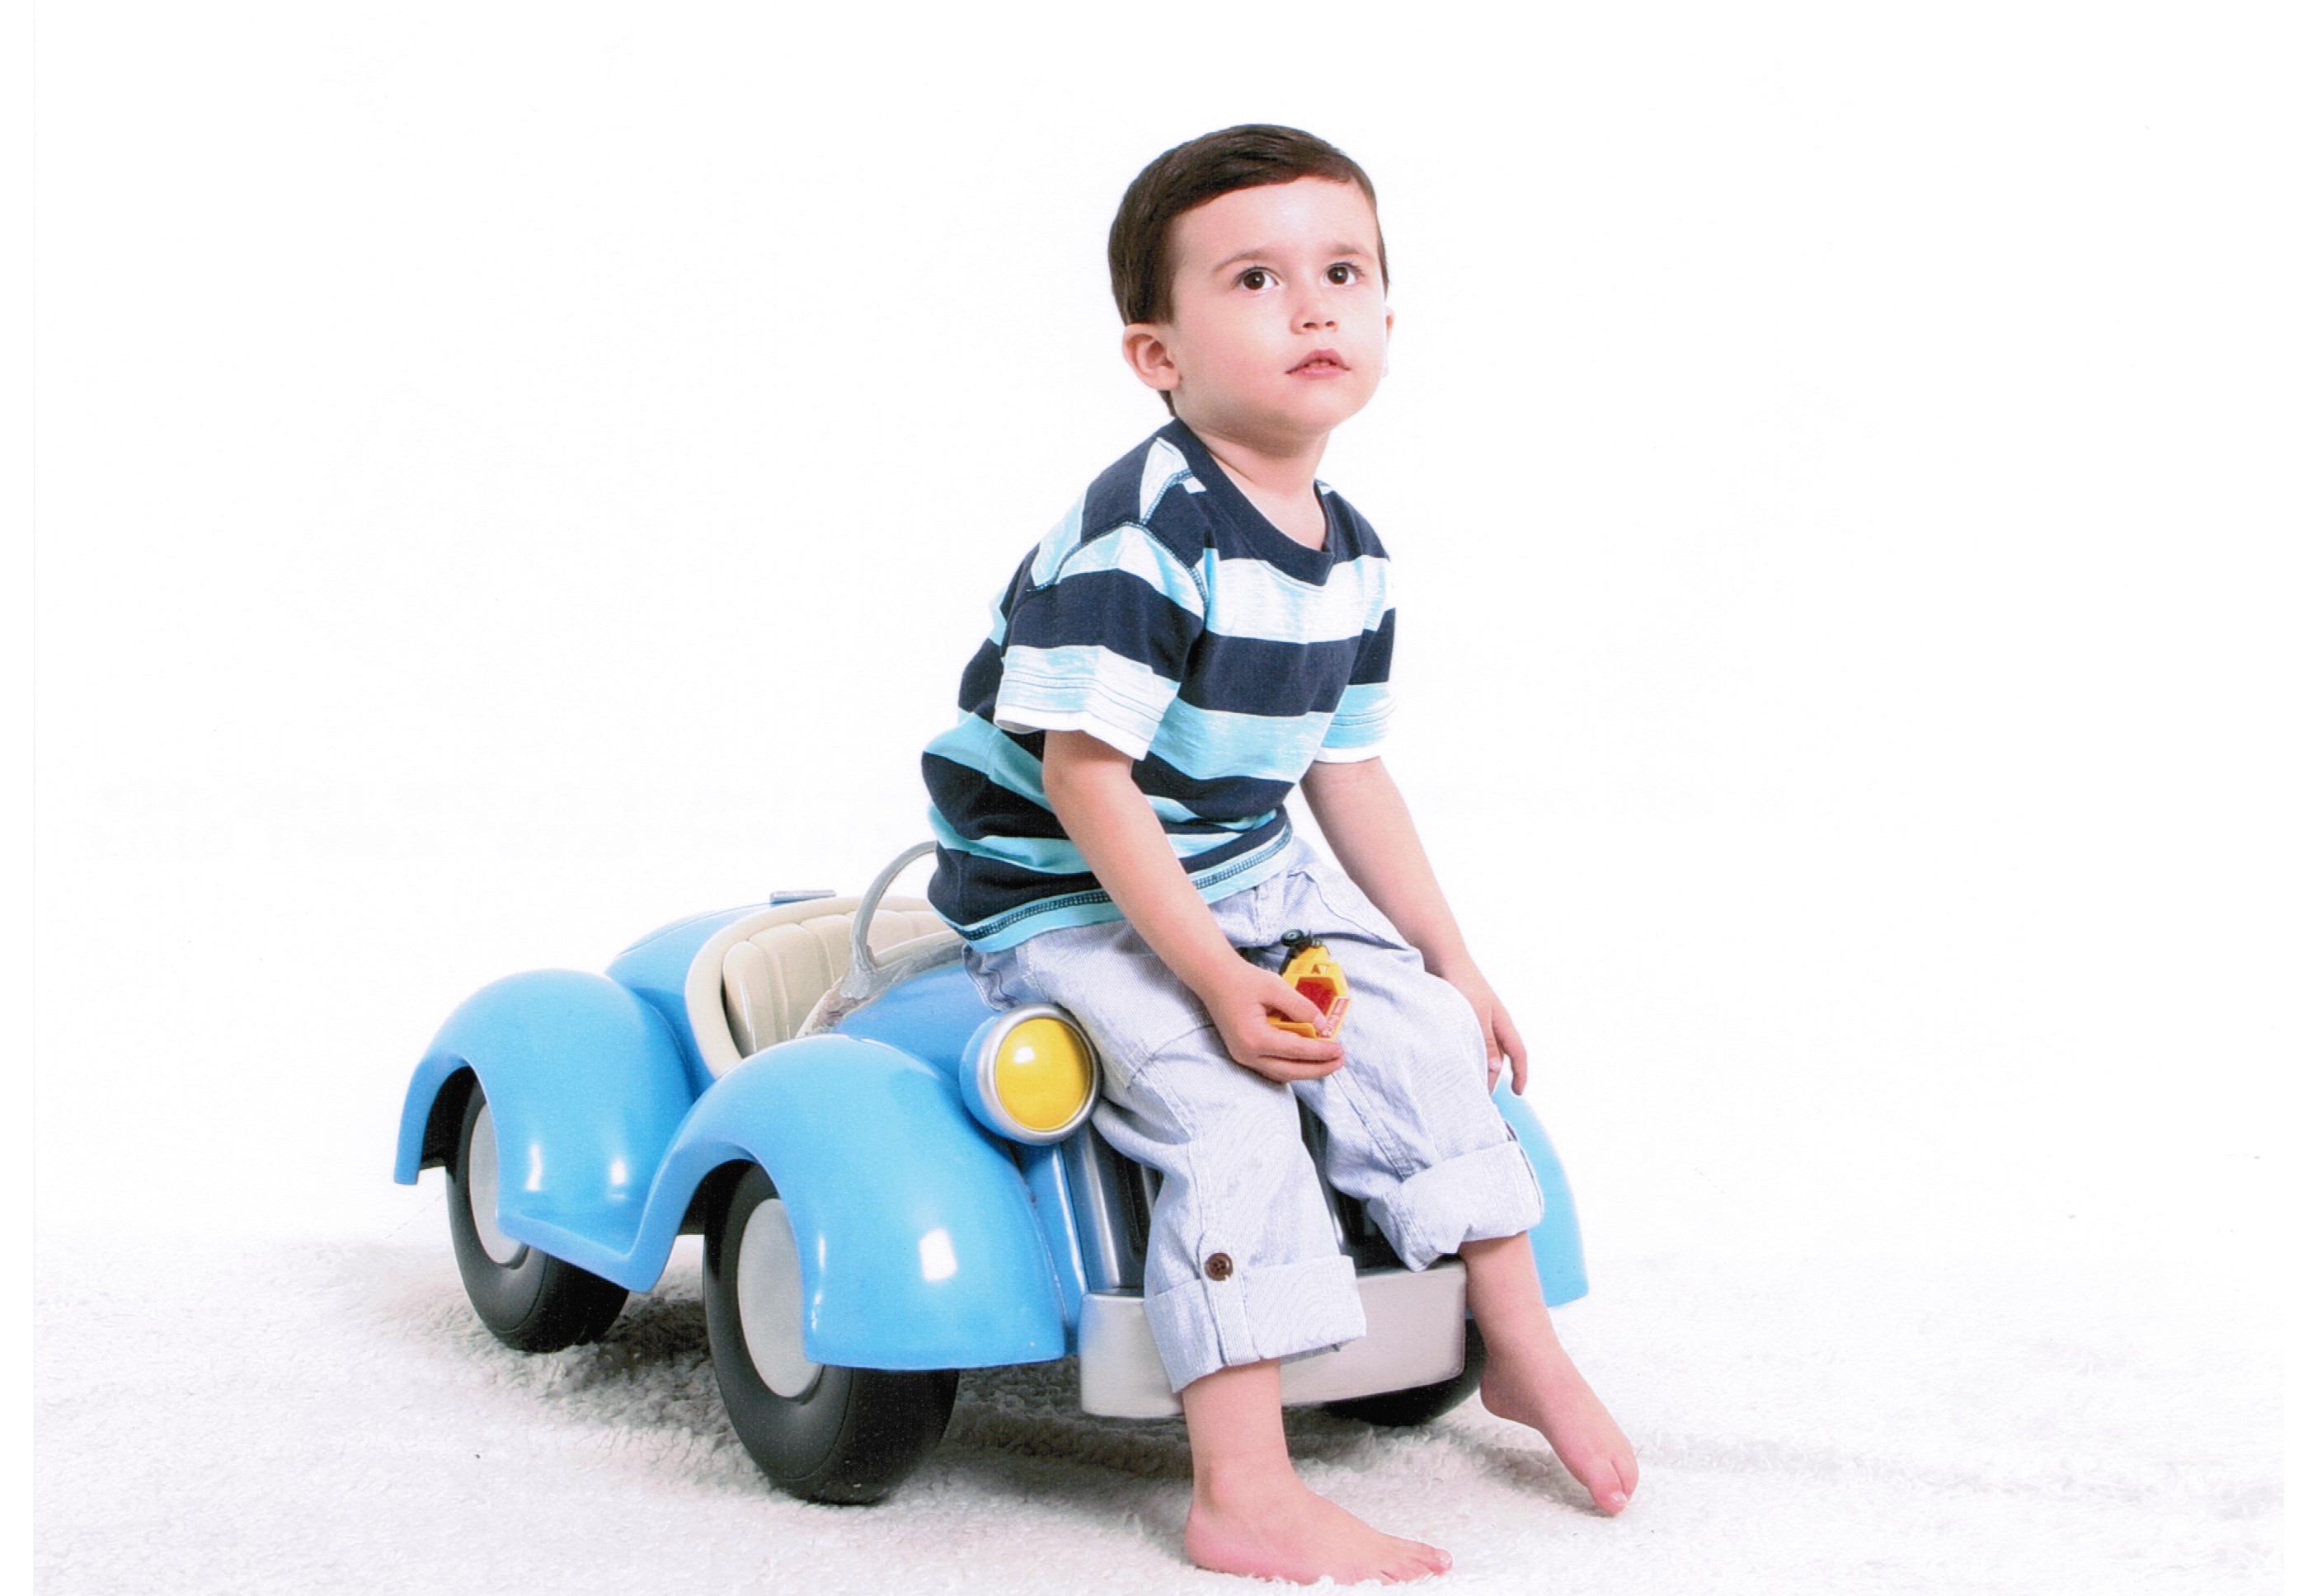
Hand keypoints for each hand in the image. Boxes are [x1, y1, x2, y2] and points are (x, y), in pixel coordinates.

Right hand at [1189, 958, 1346, 1084]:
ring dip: (1306, 1070)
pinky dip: (1291, 1065)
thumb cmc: (1243, 980)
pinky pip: (1272, 1067)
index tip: (1340, 1048)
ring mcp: (1243, 1056)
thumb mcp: (1276, 987)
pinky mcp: (1244, 1053)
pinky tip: (1306, 1058)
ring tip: (1327, 1061)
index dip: (1321, 1051)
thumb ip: (1301, 1007)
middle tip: (1339, 1061)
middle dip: (1318, 1069)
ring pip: (1281, 1073)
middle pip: (1290, 1071)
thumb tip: (1323, 1026)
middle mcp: (1247, 1053)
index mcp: (1255, 1038)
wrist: (1213, 978)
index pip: (1296, 1050)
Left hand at [1434, 955, 1527, 1094]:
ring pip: (1481, 1051)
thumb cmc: (1461, 982)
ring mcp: (1475, 1020)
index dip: (1521, 1074)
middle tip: (1480, 1098)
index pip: (1518, 1053)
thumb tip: (1495, 1069)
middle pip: (1498, 1057)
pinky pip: (1466, 1042)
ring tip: (1464, 1085)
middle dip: (1493, 1078)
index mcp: (1502, 1022)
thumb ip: (1485, 1041)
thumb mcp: (1476, 1014)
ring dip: (1476, 1067)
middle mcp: (1491, 1023)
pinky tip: (1452, 1064)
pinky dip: (1463, 1055)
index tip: (1518, 1093)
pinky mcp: (1458, 1017)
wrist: (1442, 957)